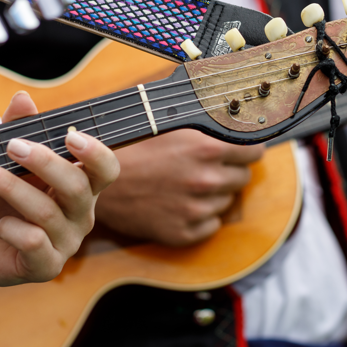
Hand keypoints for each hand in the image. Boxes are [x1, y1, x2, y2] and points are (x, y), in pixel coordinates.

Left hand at [0, 92, 119, 286]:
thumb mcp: (4, 161)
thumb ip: (17, 129)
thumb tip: (23, 98)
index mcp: (82, 187)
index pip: (107, 170)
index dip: (96, 153)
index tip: (69, 135)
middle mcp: (81, 216)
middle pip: (78, 187)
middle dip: (44, 162)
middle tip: (11, 145)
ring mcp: (66, 243)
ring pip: (48, 212)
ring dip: (10, 187)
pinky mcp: (45, 267)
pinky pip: (35, 242)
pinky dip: (10, 228)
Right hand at [96, 129, 265, 245]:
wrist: (93, 180)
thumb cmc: (130, 146)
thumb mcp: (170, 123)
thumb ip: (205, 123)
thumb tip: (236, 113)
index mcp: (205, 148)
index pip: (254, 152)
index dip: (247, 150)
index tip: (240, 151)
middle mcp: (205, 179)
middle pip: (243, 178)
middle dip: (229, 172)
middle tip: (205, 167)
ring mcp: (195, 209)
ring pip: (226, 202)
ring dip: (213, 194)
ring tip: (184, 184)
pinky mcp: (183, 233)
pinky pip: (210, 225)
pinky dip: (201, 217)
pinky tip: (179, 203)